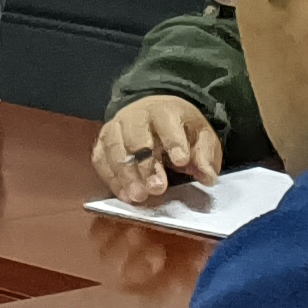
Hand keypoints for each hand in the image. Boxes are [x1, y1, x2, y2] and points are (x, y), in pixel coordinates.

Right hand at [94, 93, 220, 205]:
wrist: (153, 113)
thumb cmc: (179, 128)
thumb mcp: (201, 136)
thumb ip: (205, 155)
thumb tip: (207, 176)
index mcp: (164, 111)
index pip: (166, 124)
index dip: (174, 142)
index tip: (181, 161)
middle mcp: (135, 116)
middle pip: (135, 137)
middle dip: (145, 165)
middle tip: (156, 188)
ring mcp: (115, 128)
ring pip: (114, 148)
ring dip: (125, 174)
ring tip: (138, 196)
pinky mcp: (103, 142)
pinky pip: (100, 159)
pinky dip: (111, 178)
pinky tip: (125, 194)